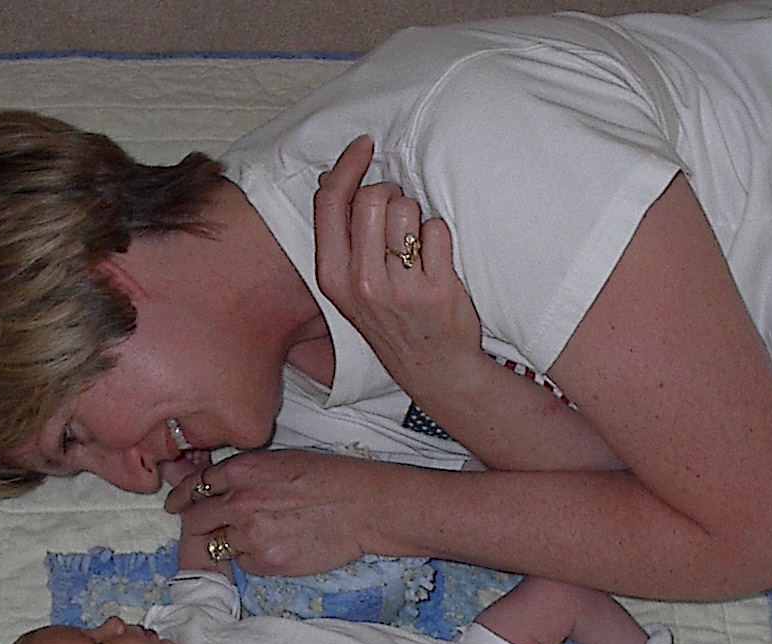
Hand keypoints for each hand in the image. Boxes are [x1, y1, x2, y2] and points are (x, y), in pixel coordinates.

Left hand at [165, 449, 383, 576]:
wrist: (363, 506)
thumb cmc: (331, 479)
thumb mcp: (281, 461)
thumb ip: (244, 473)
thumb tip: (211, 483)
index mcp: (242, 471)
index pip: (195, 486)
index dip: (182, 498)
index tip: (176, 505)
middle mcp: (239, 502)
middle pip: (195, 521)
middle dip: (194, 527)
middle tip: (202, 532)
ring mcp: (250, 534)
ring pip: (219, 545)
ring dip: (230, 543)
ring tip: (262, 535)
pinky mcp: (266, 561)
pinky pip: (244, 564)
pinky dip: (252, 559)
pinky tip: (279, 545)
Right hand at [313, 136, 486, 403]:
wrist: (433, 369)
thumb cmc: (392, 322)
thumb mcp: (350, 288)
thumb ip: (342, 240)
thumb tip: (334, 181)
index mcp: (333, 278)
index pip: (330, 203)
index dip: (348, 165)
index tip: (365, 146)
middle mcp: (361, 283)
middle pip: (373, 197)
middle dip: (391, 195)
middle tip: (400, 219)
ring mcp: (399, 287)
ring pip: (407, 209)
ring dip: (416, 217)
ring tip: (417, 247)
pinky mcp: (436, 288)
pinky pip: (438, 229)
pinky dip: (441, 237)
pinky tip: (437, 262)